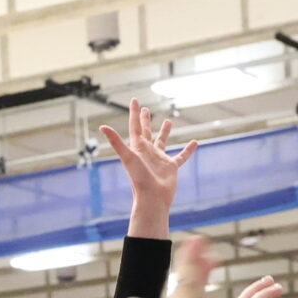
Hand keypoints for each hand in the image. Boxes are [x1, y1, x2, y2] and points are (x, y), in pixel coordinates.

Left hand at [100, 99, 198, 236]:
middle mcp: (147, 152)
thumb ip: (115, 141)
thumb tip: (102, 126)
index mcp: (137, 148)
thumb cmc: (139, 178)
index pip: (135, 126)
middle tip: (146, 109)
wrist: (152, 198)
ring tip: (168, 121)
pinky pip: (181, 156)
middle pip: (146, 132)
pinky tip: (195, 143)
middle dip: (145, 120)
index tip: (135, 100)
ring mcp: (159, 159)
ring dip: (164, 132)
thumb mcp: (127, 156)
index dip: (134, 113)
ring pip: (162, 142)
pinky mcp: (170, 167)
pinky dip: (188, 150)